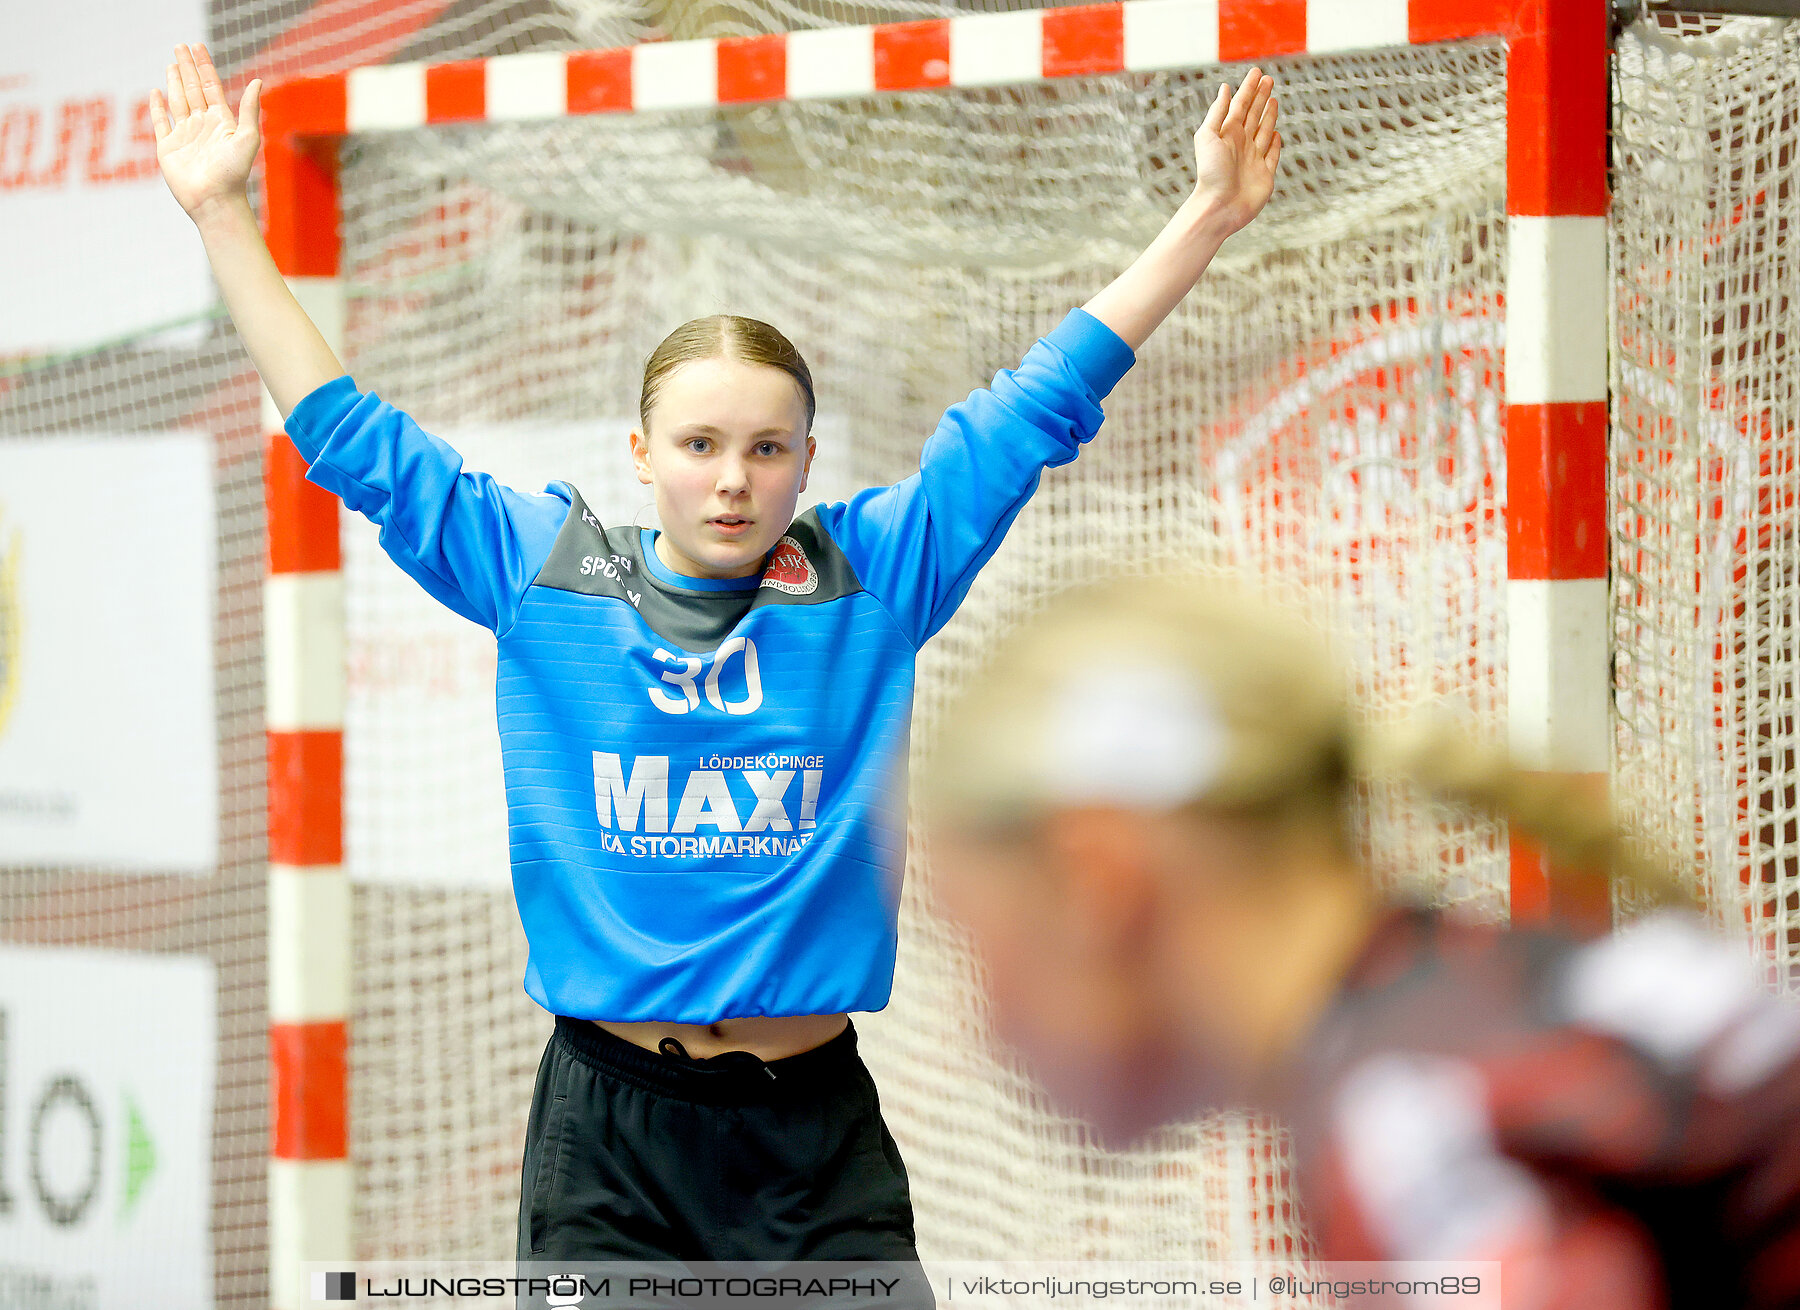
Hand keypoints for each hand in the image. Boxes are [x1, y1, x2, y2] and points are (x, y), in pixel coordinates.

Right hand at [150, 42, 262, 219]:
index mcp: (221, 122)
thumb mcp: (247, 138)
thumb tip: (258, 80)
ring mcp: (184, 135)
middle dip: (187, 67)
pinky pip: (161, 122)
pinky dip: (157, 107)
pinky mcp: (168, 148)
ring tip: (172, 63)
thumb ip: (249, 109)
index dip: (204, 66)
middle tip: (180, 46)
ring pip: (177, 101)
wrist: (214, 200)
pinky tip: (156, 93)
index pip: (211, 87)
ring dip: (174, 82)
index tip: (197, 46)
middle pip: (193, 89)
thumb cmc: (234, 173)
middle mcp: (203, 126)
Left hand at [1188, 69, 1281, 236]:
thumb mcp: (1208, 136)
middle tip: (1269, 79)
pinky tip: (1275, 134)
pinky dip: (1274, 144)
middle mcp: (1241, 144)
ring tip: (1272, 99)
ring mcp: (1253, 159)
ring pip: (1263, 131)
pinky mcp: (1264, 175)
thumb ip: (1217, 112)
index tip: (1257, 72)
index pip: (1240, 104)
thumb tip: (1225, 88)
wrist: (1219, 206)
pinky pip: (1271, 155)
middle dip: (1260, 96)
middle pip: (1253, 114)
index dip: (1249, 88)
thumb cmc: (1210, 173)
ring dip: (1268, 115)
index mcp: (1228, 134)